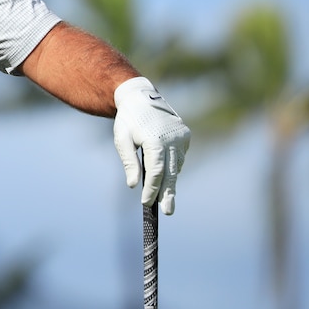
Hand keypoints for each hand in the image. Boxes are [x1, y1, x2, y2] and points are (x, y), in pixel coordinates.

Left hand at [113, 77, 189, 214]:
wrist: (140, 97)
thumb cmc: (128, 120)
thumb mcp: (122, 140)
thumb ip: (129, 162)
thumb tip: (133, 185)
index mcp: (156, 140)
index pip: (155, 172)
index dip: (152, 189)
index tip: (147, 203)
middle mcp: (173, 139)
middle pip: (171, 173)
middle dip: (168, 193)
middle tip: (168, 211)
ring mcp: (182, 137)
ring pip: (177, 166)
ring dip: (171, 181)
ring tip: (166, 199)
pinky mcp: (186, 136)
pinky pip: (179, 156)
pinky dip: (173, 166)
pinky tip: (167, 176)